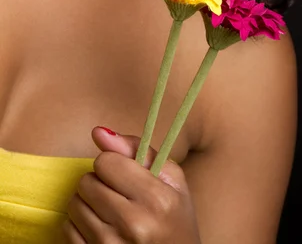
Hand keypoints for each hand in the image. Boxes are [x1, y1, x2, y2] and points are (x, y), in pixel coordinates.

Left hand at [63, 127, 200, 243]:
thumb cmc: (175, 221)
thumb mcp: (172, 181)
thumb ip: (137, 150)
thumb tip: (98, 132)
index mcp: (156, 199)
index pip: (106, 162)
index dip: (114, 164)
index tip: (125, 175)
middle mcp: (132, 224)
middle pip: (86, 182)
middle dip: (100, 183)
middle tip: (119, 195)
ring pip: (74, 204)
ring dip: (89, 204)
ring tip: (111, 213)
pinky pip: (67, 229)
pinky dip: (81, 226)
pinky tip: (103, 229)